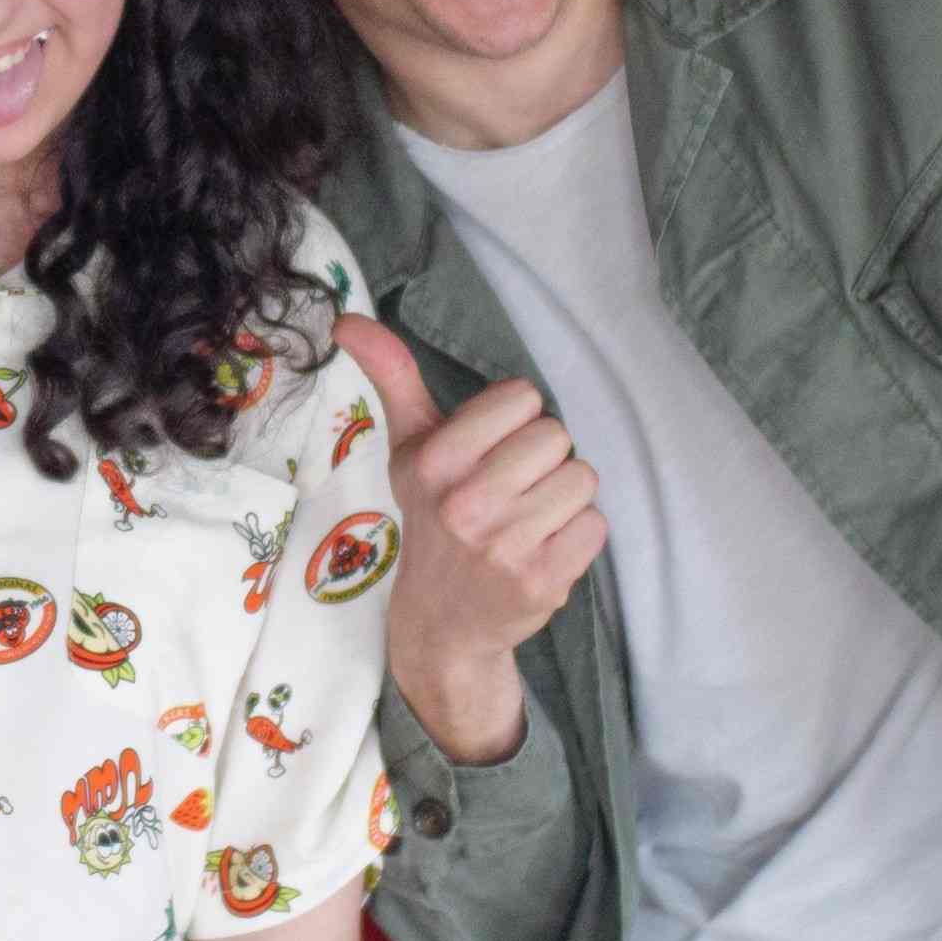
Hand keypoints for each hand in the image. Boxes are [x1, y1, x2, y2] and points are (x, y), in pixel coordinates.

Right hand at [335, 314, 605, 764]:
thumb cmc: (434, 517)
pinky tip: (542, 551)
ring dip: (563, 499)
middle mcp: (466, 503)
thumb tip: (346, 318)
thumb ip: (392, 376)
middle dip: (541, 461)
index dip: (514, 423)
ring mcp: (504, 547)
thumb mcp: (409, 447)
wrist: (443, 622)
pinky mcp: (541, 582)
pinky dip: (577, 537)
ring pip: (582, 479)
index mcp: (434, 460)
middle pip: (557, 435)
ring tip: (527, 523)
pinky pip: (595, 526)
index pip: (523, 397)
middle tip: (510, 494)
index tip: (490, 454)